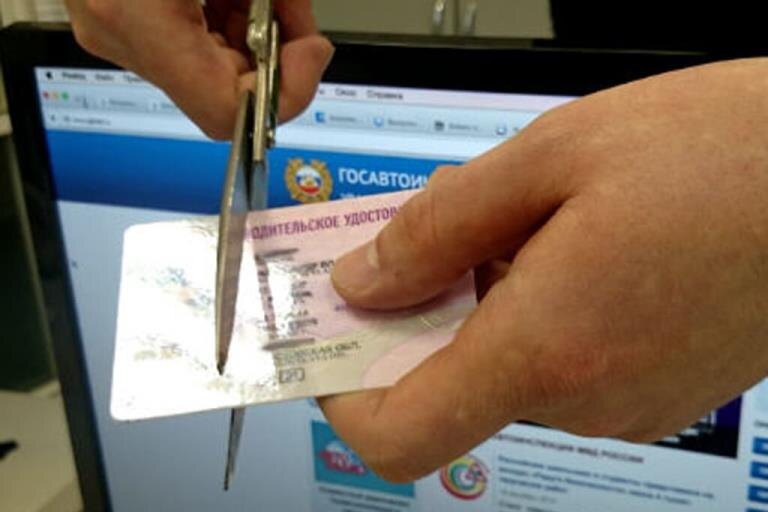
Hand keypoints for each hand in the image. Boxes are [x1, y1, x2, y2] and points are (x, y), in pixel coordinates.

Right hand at [65, 0, 332, 138]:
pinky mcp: (120, 18)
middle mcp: (122, 37)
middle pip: (226, 85)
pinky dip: (225, 16)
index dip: (284, 93)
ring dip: (253, 28)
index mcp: (140, 21)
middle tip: (294, 6)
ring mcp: (116, 30)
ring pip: (210, 62)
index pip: (227, 113)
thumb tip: (309, 43)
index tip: (309, 50)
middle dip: (275, 48)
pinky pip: (188, 39)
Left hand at [323, 58, 767, 481]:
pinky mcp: (658, 386)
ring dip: (485, 299)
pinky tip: (568, 242)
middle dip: (422, 310)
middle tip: (438, 226)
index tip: (330, 338)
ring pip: (507, 364)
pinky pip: (562, 362)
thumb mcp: (550, 159)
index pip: (401, 433)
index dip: (344, 396)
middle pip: (450, 383)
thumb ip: (436, 230)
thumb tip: (363, 281)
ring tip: (522, 216)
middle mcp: (587, 397)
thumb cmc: (719, 153)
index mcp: (546, 349)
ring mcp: (628, 400)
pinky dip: (536, 309)